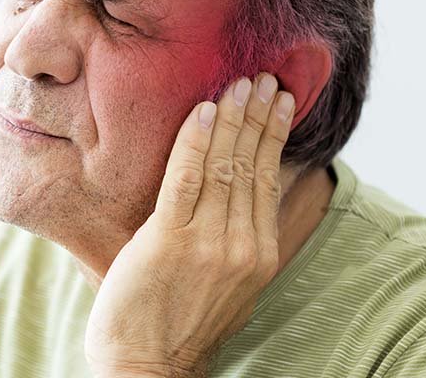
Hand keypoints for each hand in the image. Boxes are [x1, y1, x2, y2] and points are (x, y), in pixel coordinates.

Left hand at [84, 73, 294, 377]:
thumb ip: (241, 240)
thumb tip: (248, 196)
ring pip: (226, 166)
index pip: (268, 179)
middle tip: (262, 77)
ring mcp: (209, 242)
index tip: (278, 101)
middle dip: (258, 116)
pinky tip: (203, 112)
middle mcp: (243, 245)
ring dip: (233, 119)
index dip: (272, 135)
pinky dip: (196, 143)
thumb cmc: (180, 323)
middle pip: (252, 165)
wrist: (147, 366)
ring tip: (240, 84)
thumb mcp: (230, 285)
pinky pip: (187, 180)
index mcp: (259, 254)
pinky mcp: (170, 240)